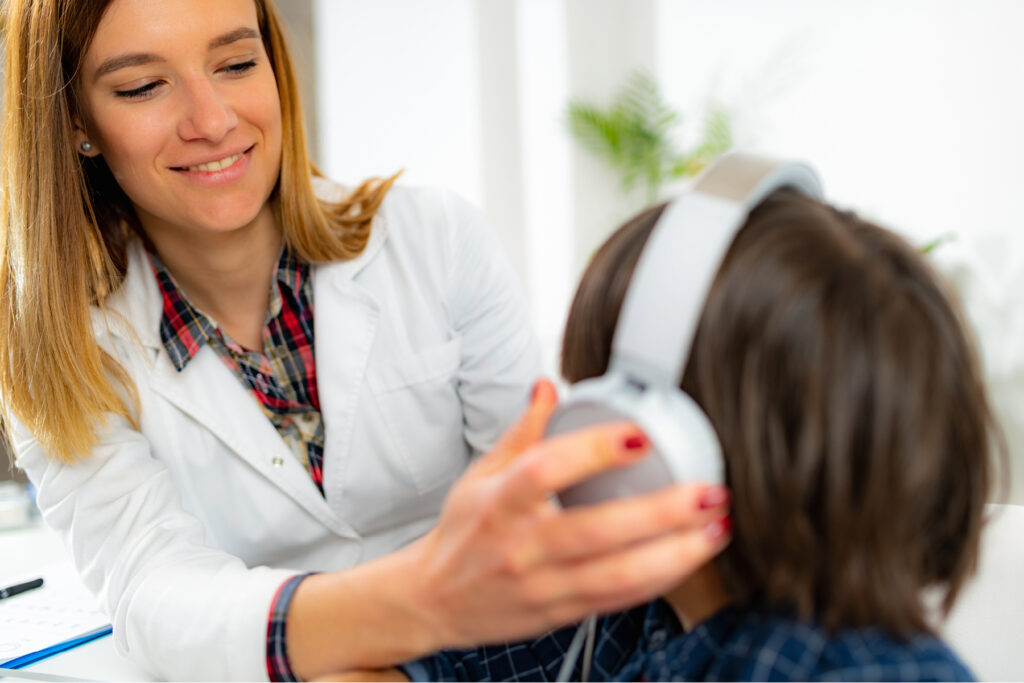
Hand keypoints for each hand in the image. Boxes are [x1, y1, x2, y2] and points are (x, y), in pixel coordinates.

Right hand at [404, 378, 731, 649]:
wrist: (434, 601)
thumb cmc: (463, 533)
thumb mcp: (481, 474)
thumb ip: (523, 431)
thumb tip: (548, 386)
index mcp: (499, 502)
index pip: (545, 470)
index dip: (593, 451)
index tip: (640, 435)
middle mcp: (520, 546)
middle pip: (595, 530)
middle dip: (660, 512)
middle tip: (707, 490)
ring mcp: (541, 586)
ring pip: (616, 575)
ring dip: (674, 553)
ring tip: (714, 528)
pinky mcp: (559, 614)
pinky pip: (617, 601)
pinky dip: (659, 581)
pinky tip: (688, 559)